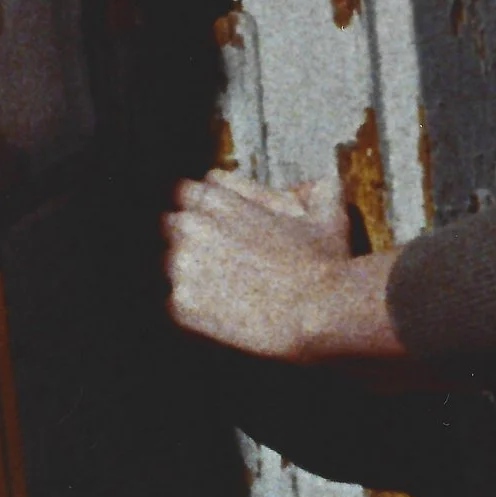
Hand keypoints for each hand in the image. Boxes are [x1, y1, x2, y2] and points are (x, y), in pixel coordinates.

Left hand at [163, 172, 404, 360]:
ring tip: (219, 290)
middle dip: (189, 240)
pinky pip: (173, 302)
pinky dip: (191, 308)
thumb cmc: (325, 262)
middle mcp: (192, 227)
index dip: (201, 209)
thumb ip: (317, 190)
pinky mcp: (182, 304)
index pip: (183, 193)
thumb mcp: (327, 215)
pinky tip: (219, 312)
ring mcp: (184, 266)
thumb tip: (315, 184)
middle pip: (169, 226)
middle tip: (218, 261)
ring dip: (187, 273)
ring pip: (168, 265)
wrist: (319, 312)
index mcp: (217, 199)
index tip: (216, 227)